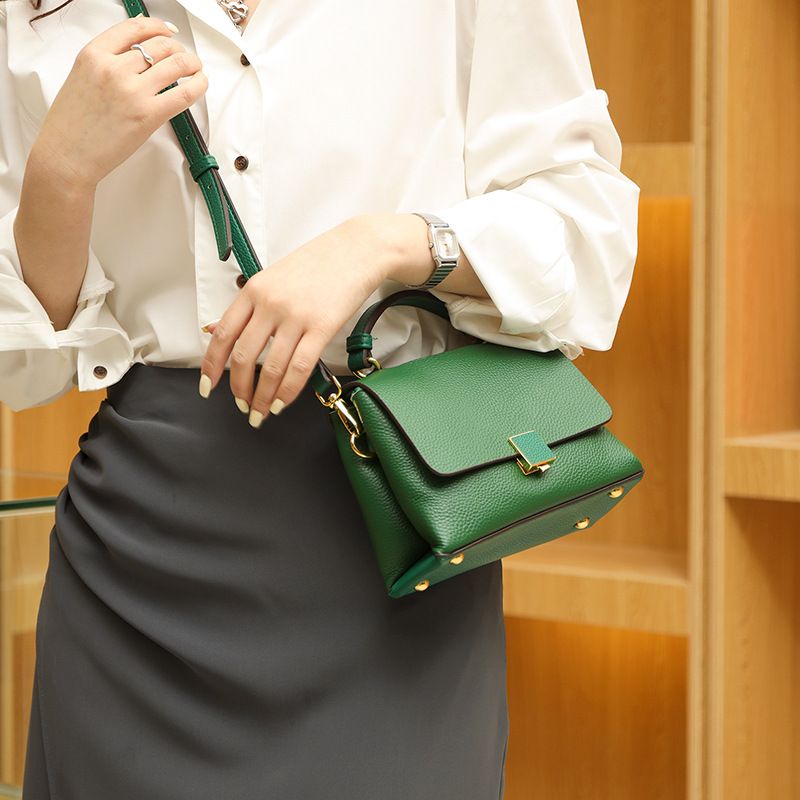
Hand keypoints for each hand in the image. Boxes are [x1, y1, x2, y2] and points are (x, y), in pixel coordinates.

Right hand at [30, 14, 206, 192]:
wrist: (67, 155)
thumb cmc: (72, 124)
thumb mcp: (81, 77)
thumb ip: (106, 62)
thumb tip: (135, 54)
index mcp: (94, 55)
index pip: (134, 28)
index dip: (158, 27)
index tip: (167, 32)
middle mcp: (114, 68)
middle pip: (160, 45)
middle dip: (178, 48)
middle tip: (183, 56)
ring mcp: (132, 91)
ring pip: (175, 64)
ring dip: (192, 63)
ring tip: (195, 68)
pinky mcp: (148, 115)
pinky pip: (183, 94)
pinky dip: (198, 85)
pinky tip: (201, 83)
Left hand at [198, 215, 399, 427]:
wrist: (357, 249)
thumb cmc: (318, 263)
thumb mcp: (273, 277)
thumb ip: (247, 306)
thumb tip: (215, 331)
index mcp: (254, 290)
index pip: (224, 335)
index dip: (211, 366)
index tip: (207, 386)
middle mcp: (271, 304)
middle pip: (244, 356)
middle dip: (239, 389)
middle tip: (241, 406)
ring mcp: (296, 316)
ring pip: (271, 368)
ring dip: (263, 397)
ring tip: (261, 412)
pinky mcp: (322, 328)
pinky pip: (299, 368)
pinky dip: (288, 391)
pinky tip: (282, 403)